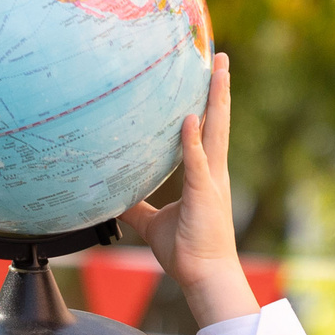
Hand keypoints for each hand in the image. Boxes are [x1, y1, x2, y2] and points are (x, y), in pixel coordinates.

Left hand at [119, 52, 255, 326]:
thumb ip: (137, 205)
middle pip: (218, 121)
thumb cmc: (186, 251)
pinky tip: (189, 118)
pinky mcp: (204, 194)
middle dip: (219, 88)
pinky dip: (192, 140)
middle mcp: (213, 172)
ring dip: (216, 99)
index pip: (208, 131)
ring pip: (215, 131)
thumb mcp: (152, 223)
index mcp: (205, 175)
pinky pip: (197, 162)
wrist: (205, 277)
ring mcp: (211, 181)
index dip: (208, 103)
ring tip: (218, 70)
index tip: (209, 76)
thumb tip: (114, 197)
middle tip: (220, 57)